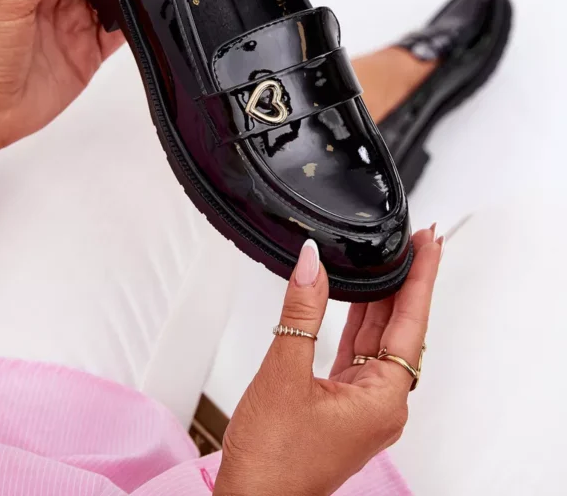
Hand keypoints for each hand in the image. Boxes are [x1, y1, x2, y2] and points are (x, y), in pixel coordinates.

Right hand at [215, 228, 441, 495]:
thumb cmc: (273, 461)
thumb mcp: (284, 372)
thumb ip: (301, 312)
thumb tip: (312, 264)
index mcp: (383, 400)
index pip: (412, 322)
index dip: (422, 277)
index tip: (431, 244)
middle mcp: (382, 404)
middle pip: (402, 329)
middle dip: (406, 282)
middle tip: (414, 242)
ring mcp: (363, 407)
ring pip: (379, 341)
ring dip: (382, 300)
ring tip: (388, 261)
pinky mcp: (343, 407)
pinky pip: (359, 354)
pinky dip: (358, 323)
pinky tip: (357, 299)